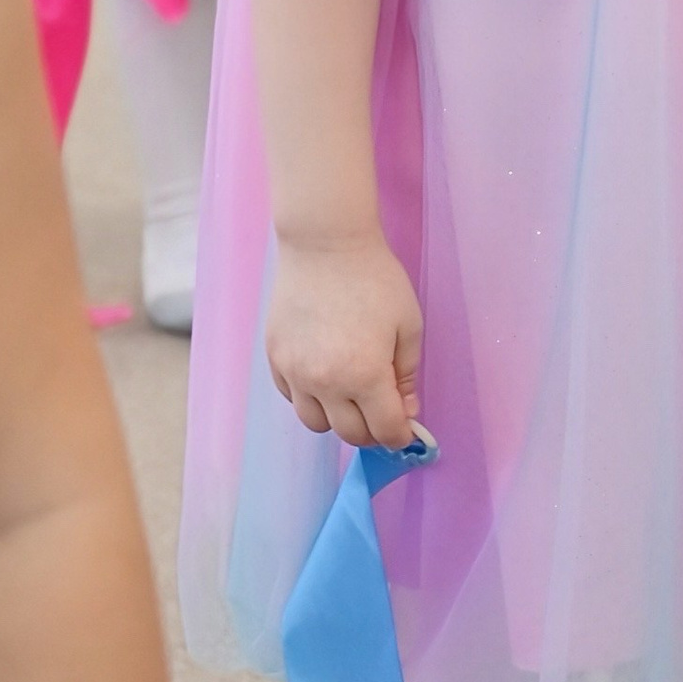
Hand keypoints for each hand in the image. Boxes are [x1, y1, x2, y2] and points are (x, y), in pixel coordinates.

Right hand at [266, 230, 422, 446]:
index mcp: (365, 375)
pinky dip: (310, 397)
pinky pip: (292, 397)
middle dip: (372, 431)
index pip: (384, 430)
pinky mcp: (274, 358)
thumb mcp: (408, 325)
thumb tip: (406, 410)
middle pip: (349, 434)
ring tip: (351, 395)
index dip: (400, 436)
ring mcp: (295, 373)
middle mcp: (325, 383)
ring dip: (337, 419)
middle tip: (383, 413)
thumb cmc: (375, 280)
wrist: (324, 245)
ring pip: (315, 422)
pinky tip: (324, 376)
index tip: (406, 431)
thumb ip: (407, 374)